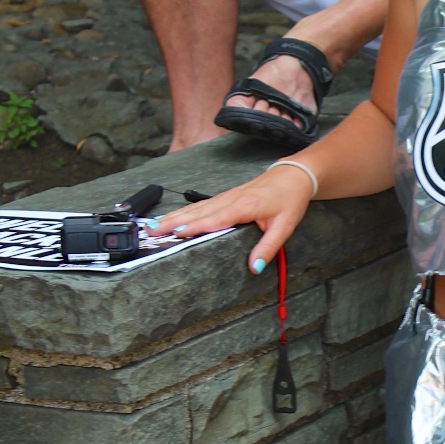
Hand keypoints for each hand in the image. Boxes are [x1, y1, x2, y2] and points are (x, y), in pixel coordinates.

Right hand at [147, 166, 314, 272]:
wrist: (293, 176)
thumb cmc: (289, 199)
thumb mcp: (284, 226)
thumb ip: (268, 248)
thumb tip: (254, 267)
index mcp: (243, 207)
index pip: (214, 219)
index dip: (194, 226)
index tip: (175, 233)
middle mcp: (230, 200)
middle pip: (197, 212)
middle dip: (172, 222)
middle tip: (151, 232)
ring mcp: (226, 196)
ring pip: (195, 207)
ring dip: (174, 216)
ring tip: (154, 225)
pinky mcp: (226, 196)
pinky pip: (201, 205)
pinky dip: (184, 211)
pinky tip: (174, 217)